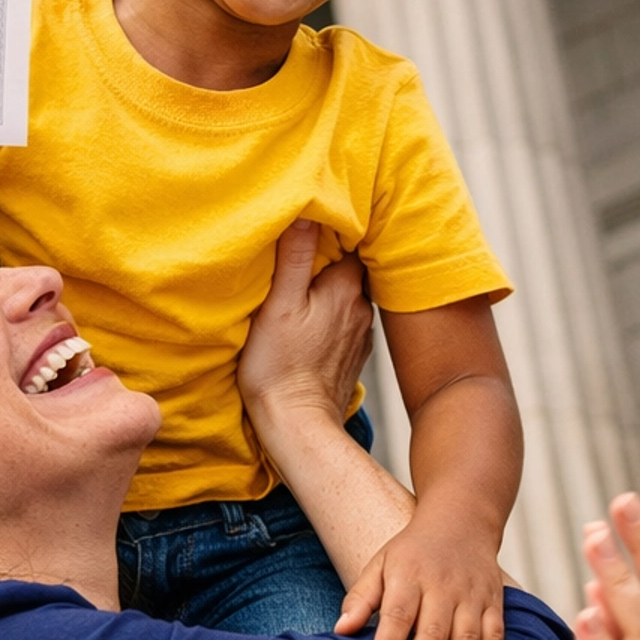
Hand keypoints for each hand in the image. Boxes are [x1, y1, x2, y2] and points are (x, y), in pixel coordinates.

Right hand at [237, 217, 371, 435]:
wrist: (297, 427)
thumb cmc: (280, 369)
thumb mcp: (278, 305)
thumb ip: (293, 257)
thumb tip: (304, 212)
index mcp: (346, 289)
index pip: (351, 241)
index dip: (334, 228)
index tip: (314, 221)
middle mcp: (362, 308)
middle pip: (352, 267)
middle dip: (332, 257)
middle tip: (307, 250)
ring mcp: (360, 334)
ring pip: (348, 295)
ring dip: (331, 288)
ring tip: (306, 285)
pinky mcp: (351, 355)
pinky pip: (345, 321)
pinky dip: (331, 315)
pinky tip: (313, 320)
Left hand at [339, 504, 504, 639]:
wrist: (461, 521)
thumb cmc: (412, 553)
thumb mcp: (381, 565)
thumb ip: (361, 598)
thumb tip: (341, 630)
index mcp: (410, 575)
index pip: (398, 614)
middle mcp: (444, 586)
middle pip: (433, 632)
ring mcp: (472, 595)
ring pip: (467, 639)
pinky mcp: (495, 603)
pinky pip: (496, 637)